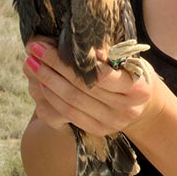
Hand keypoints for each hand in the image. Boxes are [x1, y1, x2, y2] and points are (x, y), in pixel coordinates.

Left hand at [23, 38, 162, 136]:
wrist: (144, 104)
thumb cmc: (135, 73)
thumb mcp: (132, 60)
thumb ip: (113, 55)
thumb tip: (87, 48)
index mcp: (138, 89)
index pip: (102, 76)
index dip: (74, 61)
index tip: (52, 44)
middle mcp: (126, 109)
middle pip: (82, 88)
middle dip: (54, 67)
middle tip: (34, 51)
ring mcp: (112, 123)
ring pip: (72, 103)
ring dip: (47, 83)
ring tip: (32, 64)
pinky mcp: (99, 130)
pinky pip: (69, 115)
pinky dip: (52, 100)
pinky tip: (40, 85)